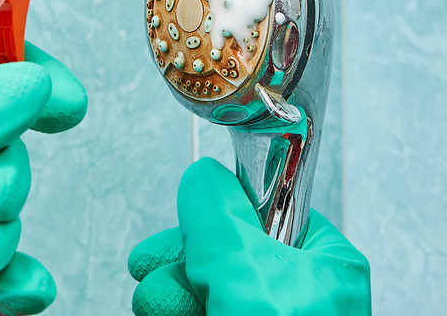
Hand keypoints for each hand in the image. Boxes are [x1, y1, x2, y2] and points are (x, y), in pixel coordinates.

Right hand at [128, 158, 370, 315]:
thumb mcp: (243, 268)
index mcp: (325, 266)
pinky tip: (163, 313)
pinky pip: (200, 306)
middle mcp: (301, 294)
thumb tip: (200, 177)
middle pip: (225, 250)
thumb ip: (216, 212)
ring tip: (159, 304)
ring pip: (206, 283)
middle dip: (181, 260)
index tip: (185, 221)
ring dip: (169, 289)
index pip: (265, 211)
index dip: (217, 213)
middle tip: (154, 266)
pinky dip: (175, 309)